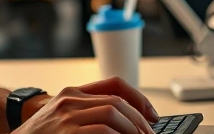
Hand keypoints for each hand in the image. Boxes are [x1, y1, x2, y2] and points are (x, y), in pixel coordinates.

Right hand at [15, 77, 158, 132]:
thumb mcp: (61, 116)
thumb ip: (86, 112)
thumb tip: (123, 123)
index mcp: (71, 94)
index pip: (114, 84)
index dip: (138, 99)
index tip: (151, 116)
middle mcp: (69, 100)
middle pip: (117, 102)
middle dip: (140, 121)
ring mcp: (67, 116)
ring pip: (113, 114)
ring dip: (133, 131)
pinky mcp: (69, 132)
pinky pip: (104, 131)